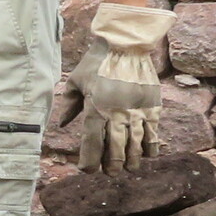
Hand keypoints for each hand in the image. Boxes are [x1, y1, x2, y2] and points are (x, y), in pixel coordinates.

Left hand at [71, 3, 175, 172]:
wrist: (125, 43)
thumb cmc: (96, 61)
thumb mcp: (76, 81)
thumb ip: (69, 104)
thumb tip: (62, 125)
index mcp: (95, 108)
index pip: (91, 142)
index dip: (88, 161)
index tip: (86, 170)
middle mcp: (116, 113)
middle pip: (114, 149)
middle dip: (110, 165)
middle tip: (108, 172)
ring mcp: (136, 111)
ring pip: (134, 145)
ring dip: (130, 160)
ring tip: (127, 168)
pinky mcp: (152, 106)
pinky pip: (152, 132)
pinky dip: (150, 146)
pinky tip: (146, 154)